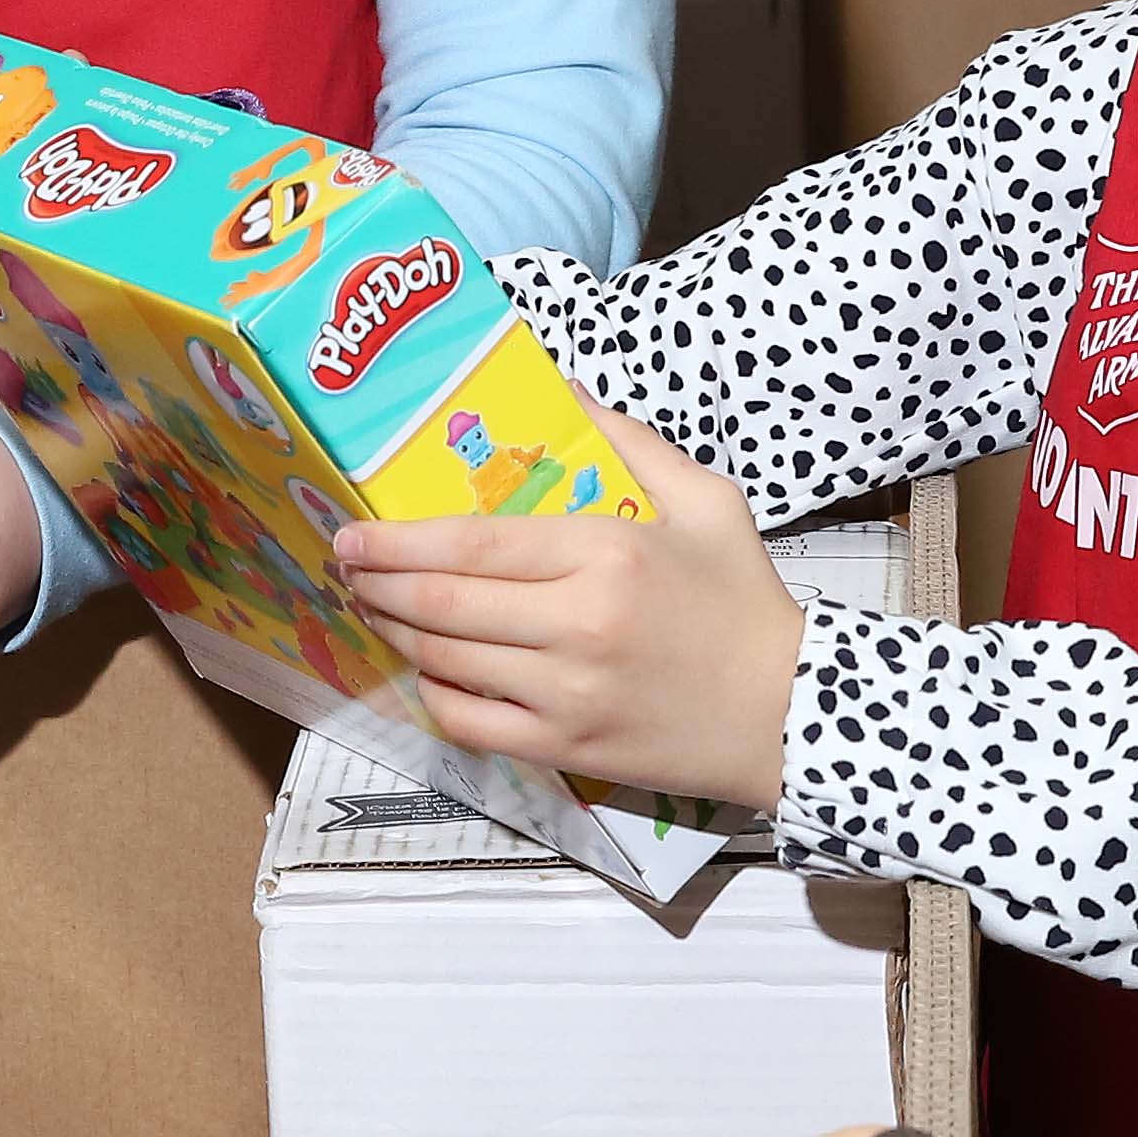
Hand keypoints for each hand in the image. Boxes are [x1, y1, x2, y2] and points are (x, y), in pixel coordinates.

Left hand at [332, 414, 803, 813]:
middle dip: (376, 583)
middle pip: (442, 602)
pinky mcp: (566, 748)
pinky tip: (428, 668)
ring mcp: (566, 694)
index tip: (352, 532)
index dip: (397, 540)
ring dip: (395, 632)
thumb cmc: (741, 599)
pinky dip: (435, 694)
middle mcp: (576, 626)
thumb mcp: (704, 500)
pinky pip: (470, 723)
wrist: (791, 710)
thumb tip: (561, 388)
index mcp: (606, 554)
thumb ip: (627, 441)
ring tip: (374, 607)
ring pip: (446, 661)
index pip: (473, 544)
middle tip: (346, 566)